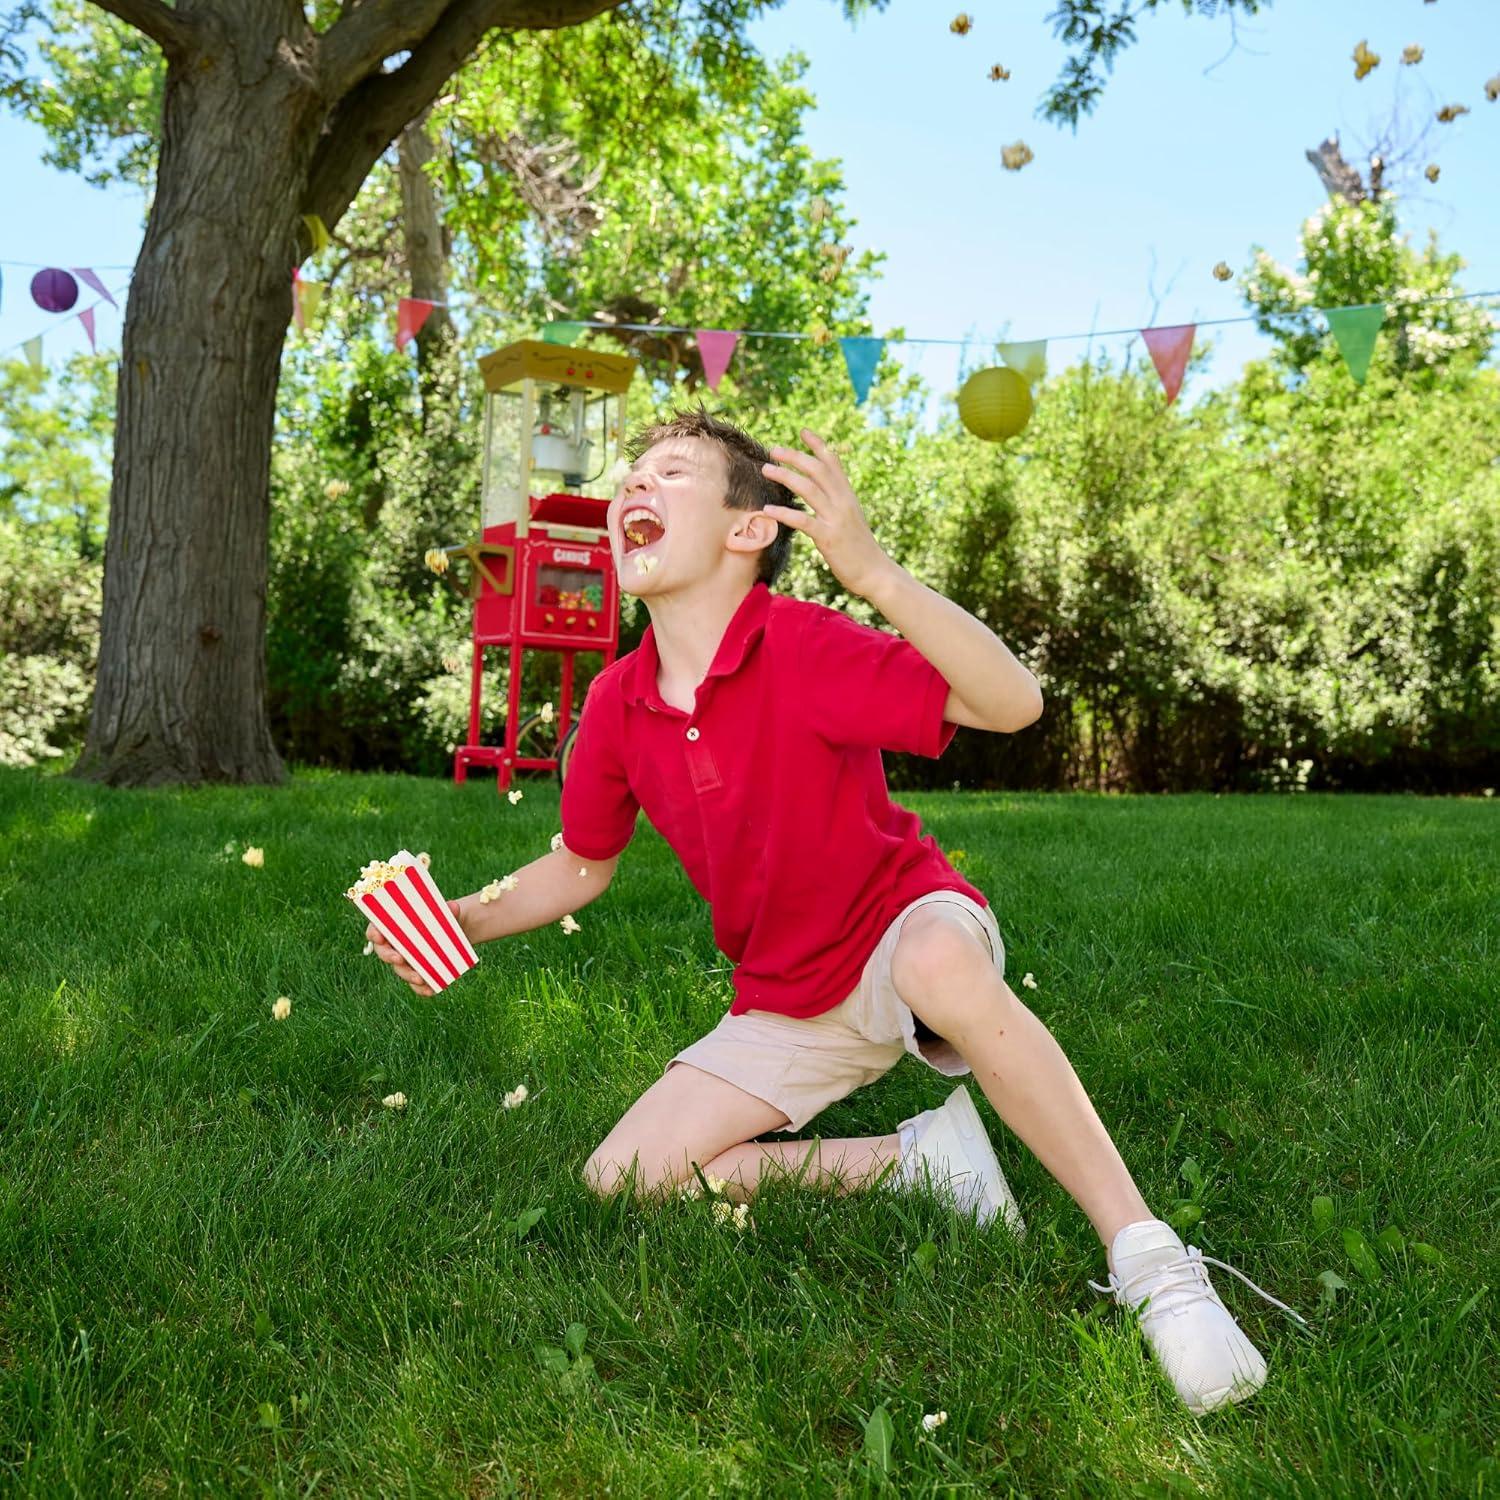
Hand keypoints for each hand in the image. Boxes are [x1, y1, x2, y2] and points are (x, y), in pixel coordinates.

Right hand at [365, 897, 467, 997]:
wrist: (455, 930)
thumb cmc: (442, 915)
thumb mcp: (446, 910)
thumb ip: (448, 909)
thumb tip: (453, 907)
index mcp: (395, 925)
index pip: (376, 929)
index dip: (374, 933)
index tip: (379, 937)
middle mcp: (396, 944)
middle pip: (384, 952)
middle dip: (389, 956)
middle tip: (400, 958)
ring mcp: (406, 960)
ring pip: (400, 969)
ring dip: (407, 975)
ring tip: (420, 978)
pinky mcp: (417, 972)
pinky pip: (415, 983)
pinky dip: (421, 988)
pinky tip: (430, 990)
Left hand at [760, 428, 895, 599]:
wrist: (876, 573)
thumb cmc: (860, 548)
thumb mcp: (851, 519)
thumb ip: (837, 504)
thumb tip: (821, 494)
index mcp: (848, 496)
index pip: (833, 462)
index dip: (818, 445)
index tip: (803, 431)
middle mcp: (843, 502)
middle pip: (817, 470)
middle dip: (795, 457)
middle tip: (774, 450)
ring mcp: (836, 519)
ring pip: (808, 489)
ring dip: (786, 476)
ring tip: (767, 470)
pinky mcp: (828, 537)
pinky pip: (803, 521)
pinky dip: (784, 513)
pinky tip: (768, 510)